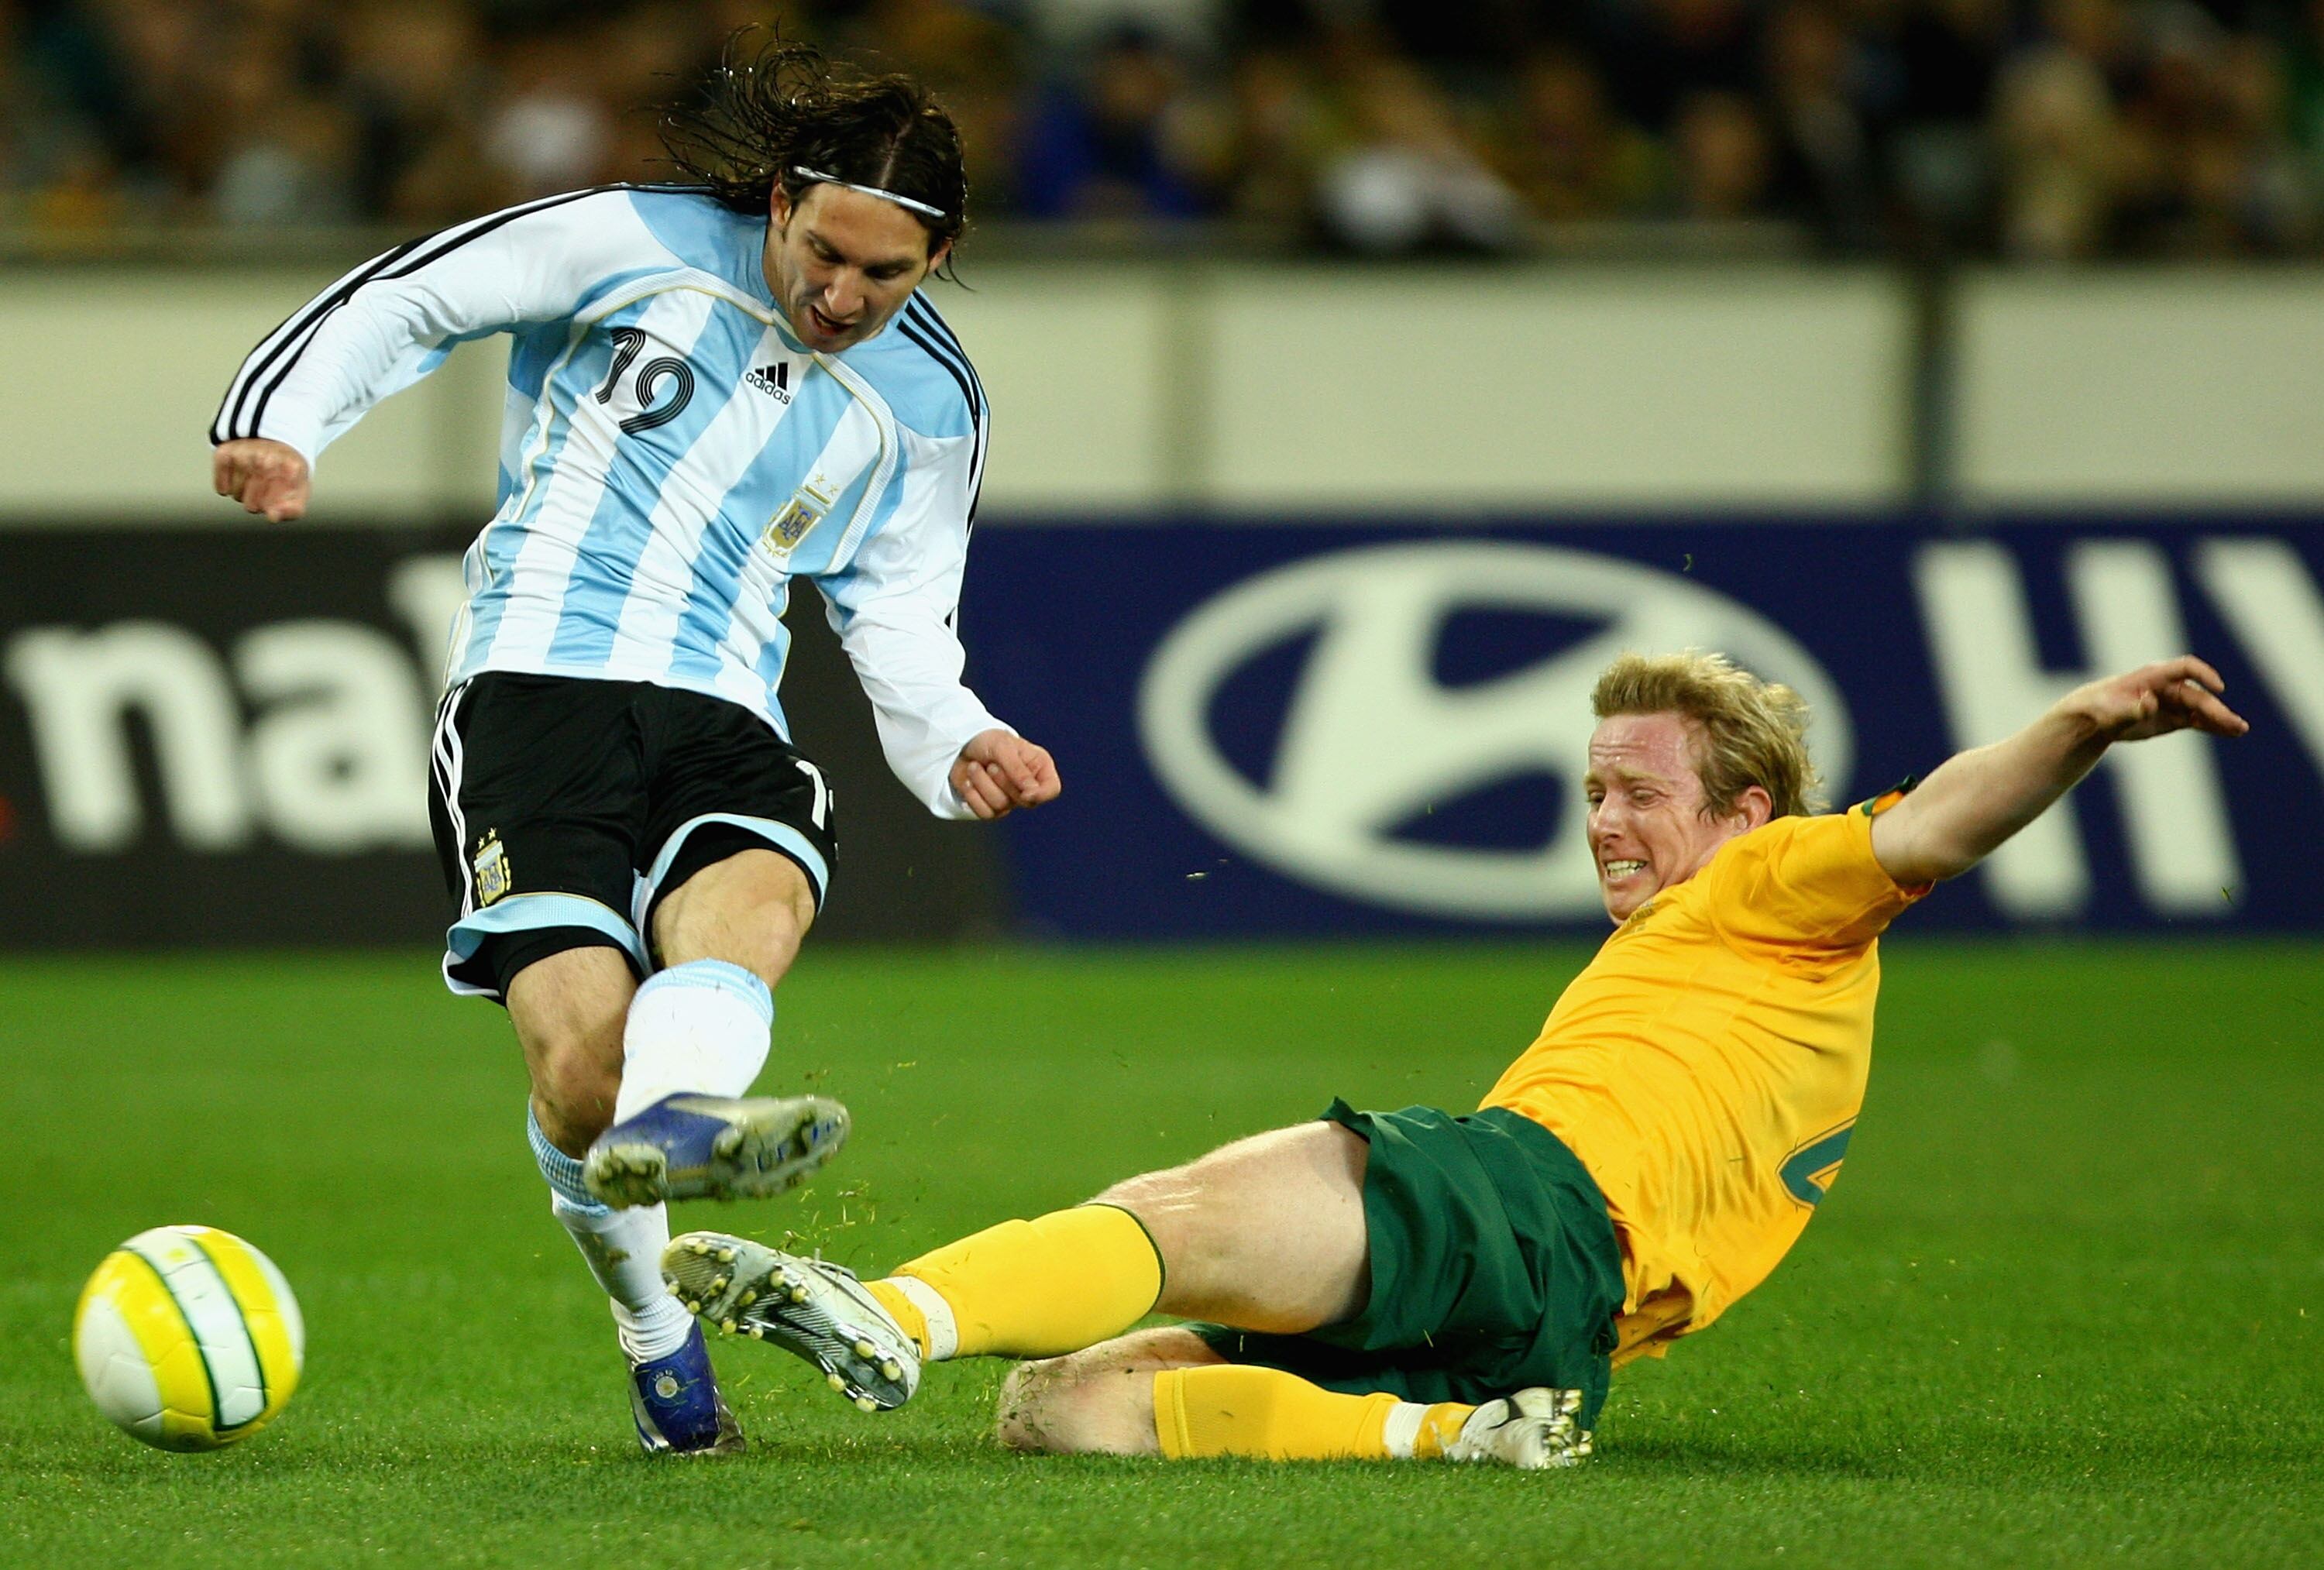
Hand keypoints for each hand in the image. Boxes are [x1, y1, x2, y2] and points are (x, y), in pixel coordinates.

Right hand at [213, 438, 310, 521]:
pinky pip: (221, 488)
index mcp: (291, 468)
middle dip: (257, 502)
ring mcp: (245, 454)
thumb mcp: (300, 490)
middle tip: (265, 488)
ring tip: (253, 479)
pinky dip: (226, 488)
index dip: (273, 508)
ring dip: (243, 493)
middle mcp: (267, 458)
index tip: (279, 497)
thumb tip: (272, 517)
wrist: (271, 440)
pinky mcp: (224, 452)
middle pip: (252, 505)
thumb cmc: (287, 471)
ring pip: (237, 495)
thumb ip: (293, 510)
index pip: (273, 507)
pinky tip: (237, 478)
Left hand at [950, 729, 1060, 820]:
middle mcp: (1028, 786)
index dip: (1041, 795)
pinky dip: (973, 796)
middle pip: (1025, 801)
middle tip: (991, 765)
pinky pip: (985, 813)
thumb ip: (1017, 768)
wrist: (962, 746)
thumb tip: (1030, 792)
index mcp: (1039, 767)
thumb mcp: (1003, 746)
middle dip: (1003, 781)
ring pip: (1001, 806)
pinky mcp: (991, 808)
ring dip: (983, 784)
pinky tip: (968, 782)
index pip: (1052, 789)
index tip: (1025, 793)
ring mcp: (1010, 799)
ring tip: (974, 767)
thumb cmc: (989, 741)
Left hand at [2063, 657, 2250, 743]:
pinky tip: (2231, 733)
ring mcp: (2173, 703)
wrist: (2094, 717)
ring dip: (2221, 718)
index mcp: (2153, 677)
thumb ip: (2132, 709)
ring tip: (2241, 730)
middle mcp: (2167, 687)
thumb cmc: (2099, 708)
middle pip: (2198, 696)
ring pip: (2203, 709)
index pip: (2185, 668)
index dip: (2204, 674)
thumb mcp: (2110, 711)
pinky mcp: (2174, 718)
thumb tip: (2151, 703)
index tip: (2218, 688)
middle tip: (2236, 725)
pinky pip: (2199, 721)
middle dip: (2217, 710)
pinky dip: (2214, 726)